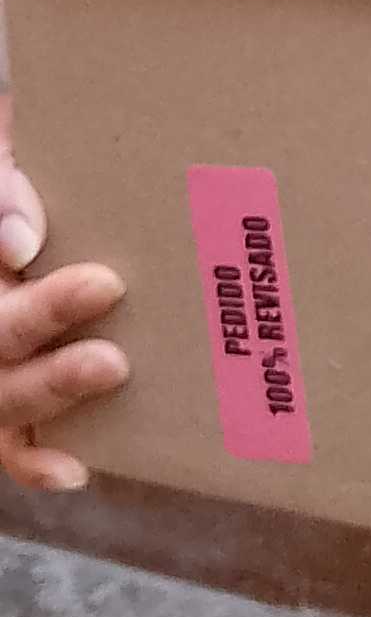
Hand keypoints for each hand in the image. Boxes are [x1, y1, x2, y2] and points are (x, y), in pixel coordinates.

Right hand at [0, 160, 127, 493]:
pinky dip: (35, 463)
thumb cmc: (45, 176)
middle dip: (41, 310)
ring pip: (0, 392)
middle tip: (106, 283)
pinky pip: (10, 447)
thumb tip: (19, 241)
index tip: (25, 245)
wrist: (53, 223)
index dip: (5, 245)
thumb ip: (5, 179)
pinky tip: (75, 468)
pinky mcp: (14, 412)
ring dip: (49, 385)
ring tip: (112, 364)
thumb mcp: (14, 148)